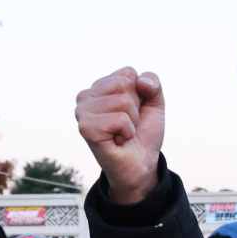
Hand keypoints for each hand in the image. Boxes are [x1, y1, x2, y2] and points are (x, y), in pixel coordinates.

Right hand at [76, 67, 165, 204]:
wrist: (141, 164)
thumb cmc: (143, 134)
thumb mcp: (154, 104)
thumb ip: (153, 83)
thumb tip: (140, 81)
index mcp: (99, 87)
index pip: (128, 73)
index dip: (141, 95)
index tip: (133, 112)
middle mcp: (86, 96)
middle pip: (125, 84)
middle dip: (136, 107)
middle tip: (128, 124)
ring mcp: (82, 112)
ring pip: (123, 101)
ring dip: (132, 122)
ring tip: (122, 133)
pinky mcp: (86, 128)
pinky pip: (120, 119)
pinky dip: (127, 132)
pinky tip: (118, 140)